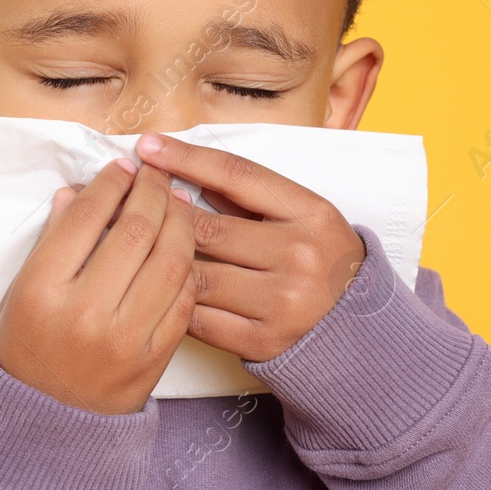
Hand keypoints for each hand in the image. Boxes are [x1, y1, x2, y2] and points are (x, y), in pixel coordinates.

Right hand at [0, 159, 196, 414]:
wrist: (43, 425)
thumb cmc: (25, 350)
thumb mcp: (21, 292)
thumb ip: (52, 240)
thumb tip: (80, 191)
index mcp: (42, 291)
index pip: (86, 218)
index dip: (110, 183)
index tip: (122, 167)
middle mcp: (85, 314)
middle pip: (135, 232)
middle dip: (152, 192)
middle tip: (157, 174)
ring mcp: (124, 340)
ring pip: (170, 262)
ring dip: (181, 223)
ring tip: (179, 201)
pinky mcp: (154, 361)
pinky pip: (184, 300)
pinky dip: (188, 267)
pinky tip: (184, 248)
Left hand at [135, 132, 365, 362]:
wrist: (358, 327)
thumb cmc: (322, 260)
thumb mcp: (301, 215)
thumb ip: (247, 196)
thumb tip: (184, 172)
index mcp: (311, 213)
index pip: (237, 175)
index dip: (186, 158)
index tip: (149, 148)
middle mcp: (299, 255)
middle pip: (207, 228)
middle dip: (164, 216)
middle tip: (131, 207)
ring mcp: (282, 302)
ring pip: (196, 275)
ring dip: (164, 262)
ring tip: (141, 252)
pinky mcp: (263, 341)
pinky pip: (199, 318)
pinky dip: (176, 302)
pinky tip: (163, 291)